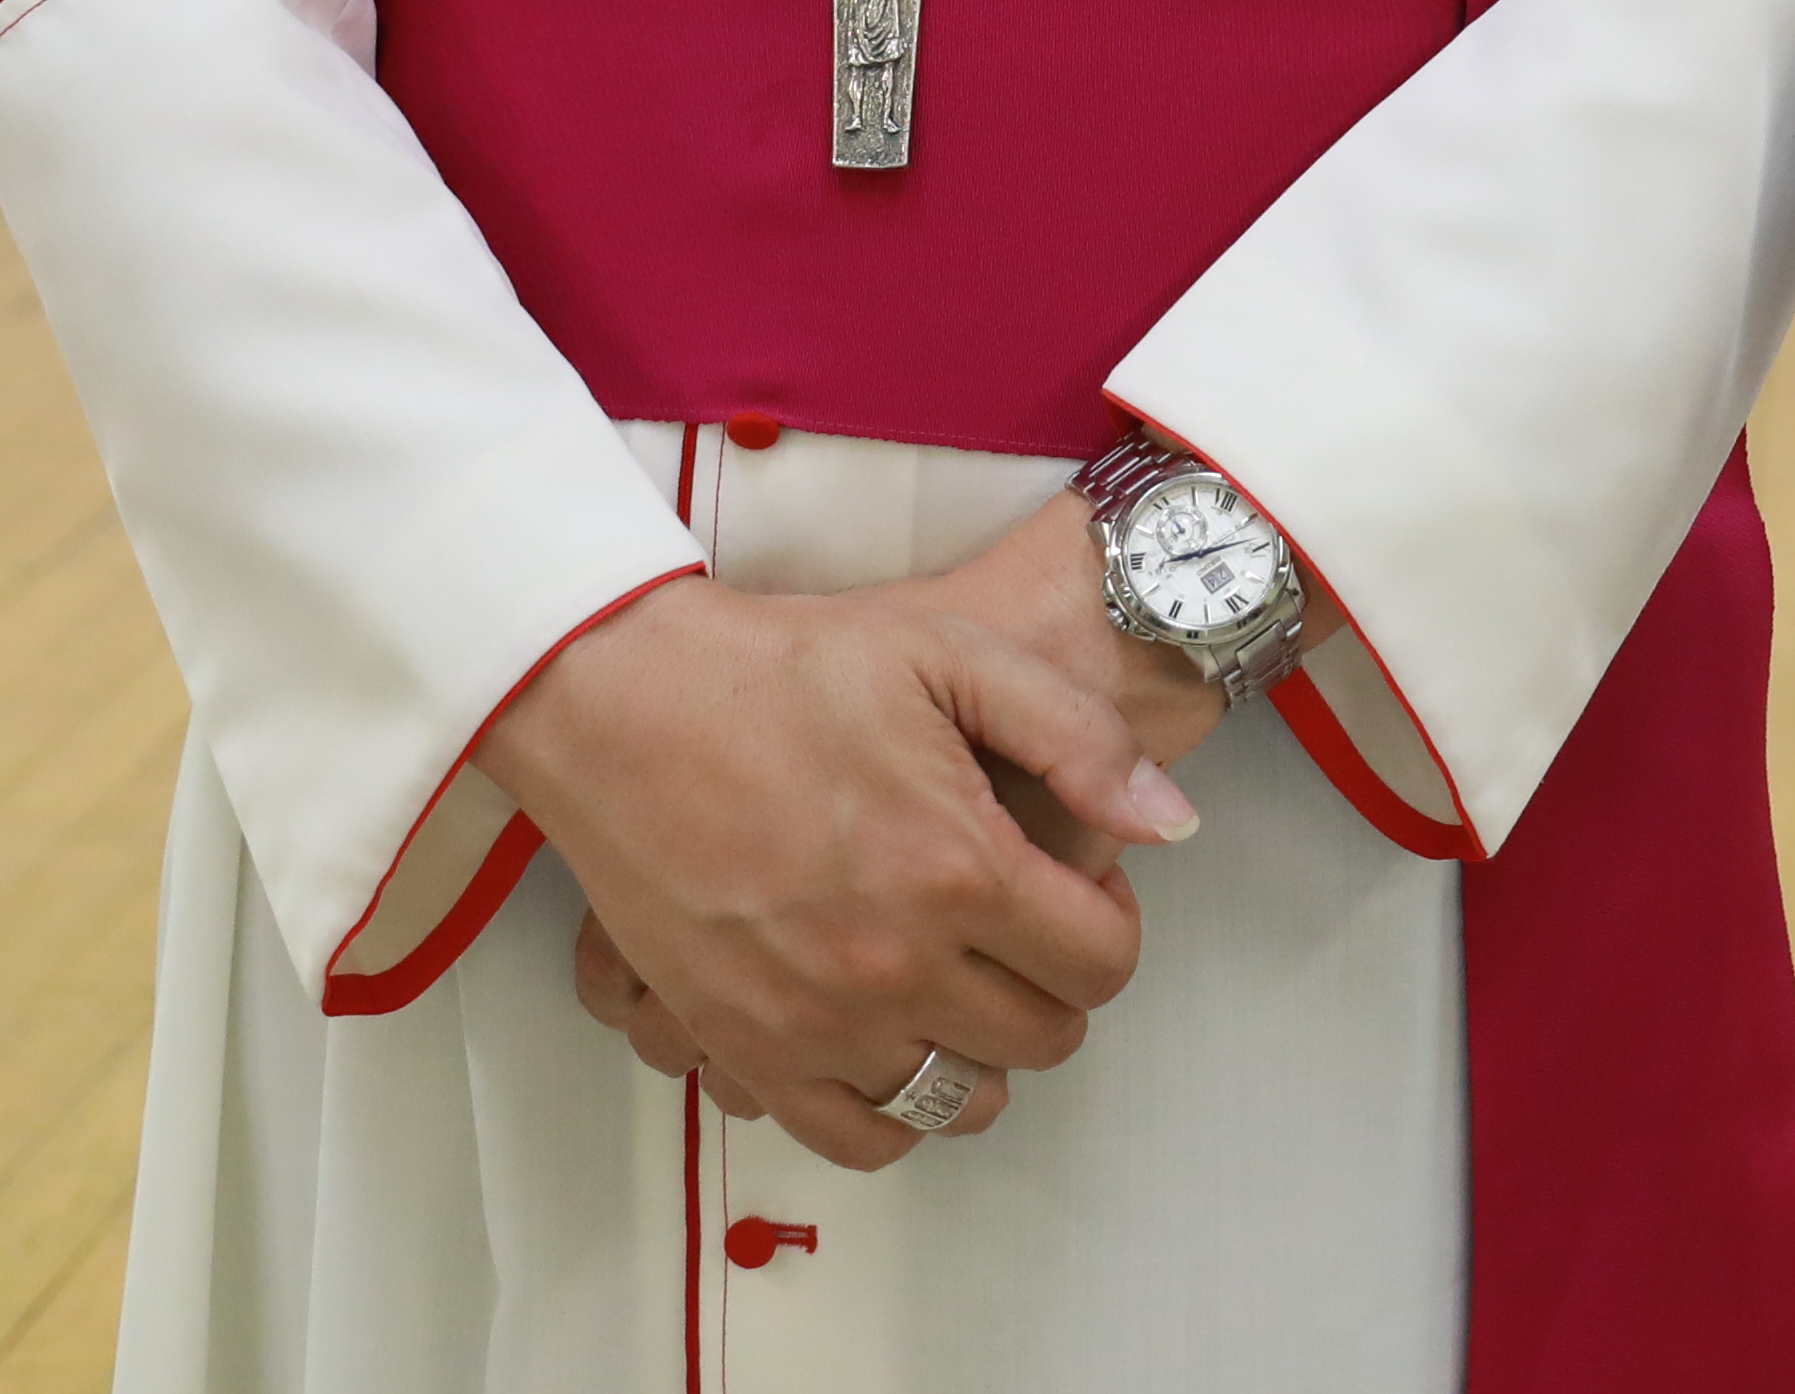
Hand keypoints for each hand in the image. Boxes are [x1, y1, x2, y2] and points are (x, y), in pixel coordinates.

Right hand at [489, 527, 1205, 1171]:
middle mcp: (896, 964)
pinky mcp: (744, 1048)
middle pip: (1043, 1038)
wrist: (624, 703)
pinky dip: (895, 1109)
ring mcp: (816, 1020)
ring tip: (957, 983)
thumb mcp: (954, 656)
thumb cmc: (786, 668)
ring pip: (961, 1101)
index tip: (1069, 885)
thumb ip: (1080, 740)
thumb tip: (1170, 824)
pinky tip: (892, 1043)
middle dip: (1055, 984)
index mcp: (961, 867)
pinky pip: (858, 1137)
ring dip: (983, 1052)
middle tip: (1014, 924)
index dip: (1108, 922)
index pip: (1102, 963)